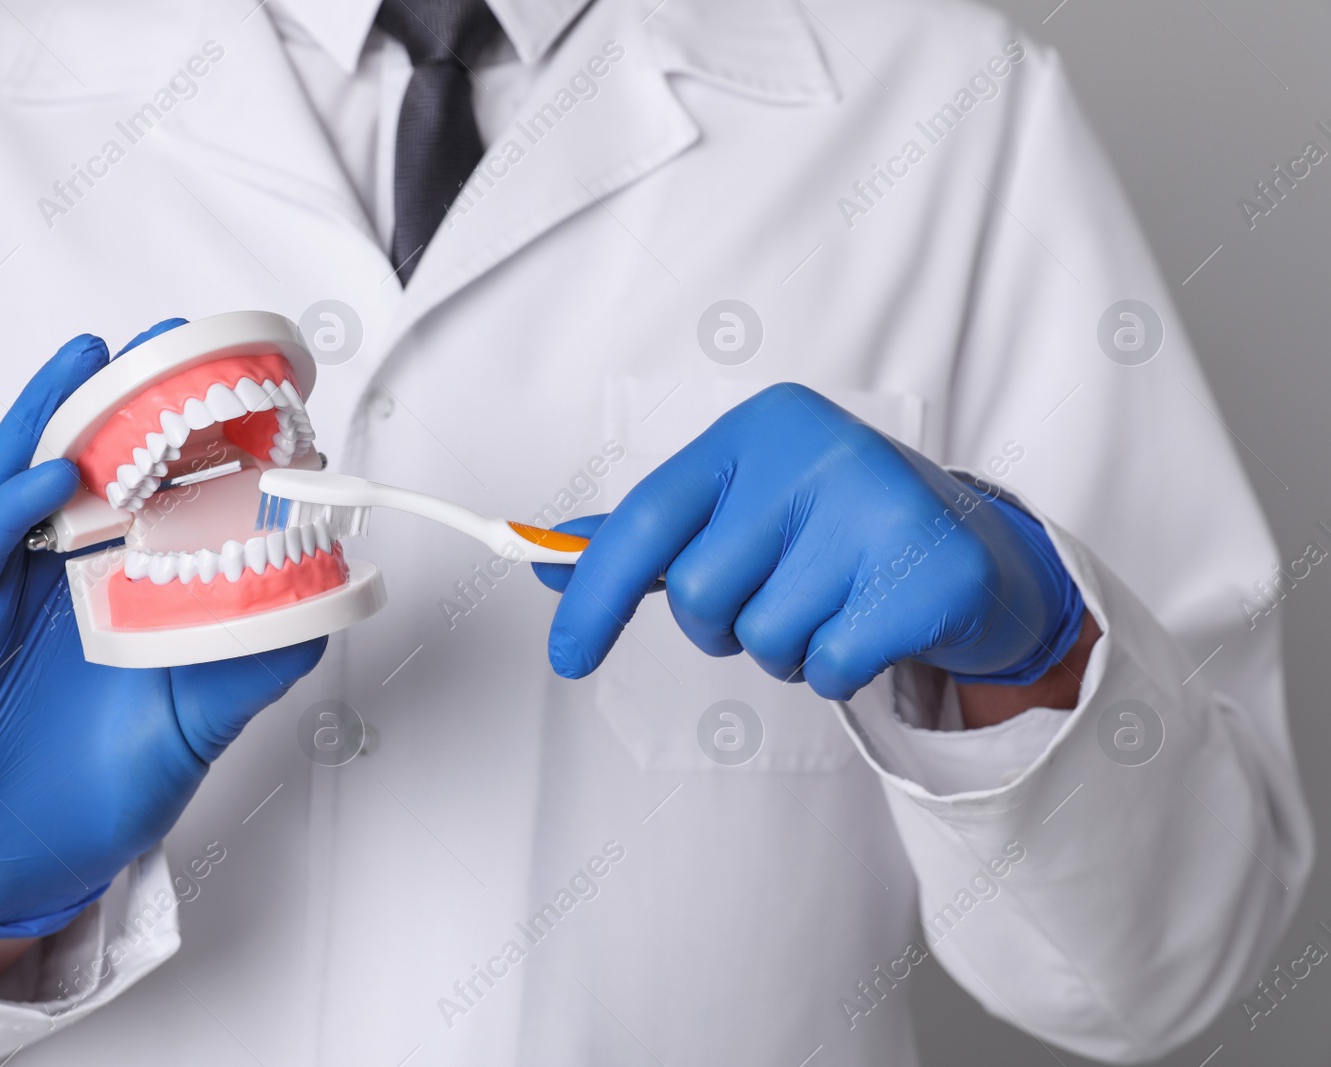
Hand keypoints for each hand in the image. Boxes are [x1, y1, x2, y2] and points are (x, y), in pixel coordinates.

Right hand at [0, 321, 324, 952]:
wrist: (31, 863)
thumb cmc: (111, 784)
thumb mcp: (201, 718)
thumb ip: (258, 661)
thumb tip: (329, 603)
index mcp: (120, 578)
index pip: (151, 486)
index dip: (185, 430)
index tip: (234, 380)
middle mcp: (60, 569)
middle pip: (84, 461)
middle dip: (121, 396)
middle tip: (164, 341)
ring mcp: (2, 591)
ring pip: (15, 481)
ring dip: (50, 419)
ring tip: (92, 364)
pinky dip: (8, 508)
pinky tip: (48, 477)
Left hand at [532, 384, 1084, 700]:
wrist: (973, 551)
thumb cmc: (836, 532)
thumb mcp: (743, 511)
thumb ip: (651, 535)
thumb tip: (547, 558)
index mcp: (760, 427)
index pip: (648, 518)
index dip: (595, 593)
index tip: (567, 655)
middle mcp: (817, 451)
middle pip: (701, 594)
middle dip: (725, 625)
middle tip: (779, 598)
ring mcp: (879, 507)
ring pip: (764, 639)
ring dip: (786, 650)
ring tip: (834, 606)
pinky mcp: (928, 574)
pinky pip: (828, 668)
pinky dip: (837, 670)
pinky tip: (872, 627)